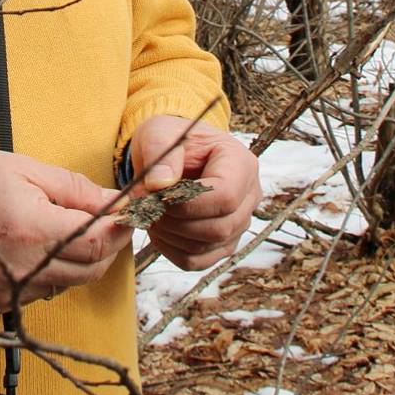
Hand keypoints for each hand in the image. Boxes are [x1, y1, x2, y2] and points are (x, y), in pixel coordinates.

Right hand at [0, 150, 130, 310]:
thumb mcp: (24, 169)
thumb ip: (75, 189)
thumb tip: (117, 199)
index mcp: (33, 231)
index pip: (98, 243)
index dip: (121, 229)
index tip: (129, 214)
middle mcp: (24, 269)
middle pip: (92, 269)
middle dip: (107, 246)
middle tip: (109, 222)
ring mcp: (12, 291)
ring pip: (70, 283)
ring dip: (81, 259)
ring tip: (69, 230)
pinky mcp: (0, 303)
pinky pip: (44, 291)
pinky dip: (53, 271)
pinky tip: (39, 248)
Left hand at [126, 115, 261, 270]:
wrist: (173, 155)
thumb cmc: (171, 139)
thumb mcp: (160, 132)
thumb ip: (160, 152)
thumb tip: (159, 185)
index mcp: (241, 163)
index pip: (226, 197)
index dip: (188, 204)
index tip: (156, 196)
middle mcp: (248, 196)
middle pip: (219, 228)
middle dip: (175, 222)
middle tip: (146, 206)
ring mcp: (239, 223)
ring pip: (207, 248)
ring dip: (169, 236)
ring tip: (149, 212)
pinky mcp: (223, 243)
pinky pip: (198, 261)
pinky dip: (171, 250)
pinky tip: (158, 229)